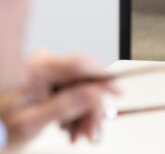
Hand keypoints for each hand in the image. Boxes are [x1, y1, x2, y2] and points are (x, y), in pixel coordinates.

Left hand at [0, 52, 117, 147]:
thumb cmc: (0, 128)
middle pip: (83, 80)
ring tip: (78, 135)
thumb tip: (94, 94)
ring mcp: (48, 72)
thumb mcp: (31, 123)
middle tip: (91, 132)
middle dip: (91, 108)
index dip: (102, 77)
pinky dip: (75, 112)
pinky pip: (73, 93)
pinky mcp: (50, 81)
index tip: (117, 91)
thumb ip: (64, 107)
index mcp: (36, 69)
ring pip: (81, 89)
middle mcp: (44, 65)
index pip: (79, 64)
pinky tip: (70, 128)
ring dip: (84, 114)